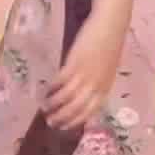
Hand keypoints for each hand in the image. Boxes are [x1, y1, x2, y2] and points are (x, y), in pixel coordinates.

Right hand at [45, 13, 124, 129]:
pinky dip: (52, 88)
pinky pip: (60, 81)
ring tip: (44, 108)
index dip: (75, 122)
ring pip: (66, 97)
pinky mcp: (74, 64)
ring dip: (54, 105)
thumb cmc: (109, 46)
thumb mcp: (106, 71)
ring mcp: (84, 75)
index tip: (63, 128)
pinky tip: (46, 90)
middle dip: (62, 118)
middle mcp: (95, 86)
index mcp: (104, 89)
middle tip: (50, 122)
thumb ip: (97, 84)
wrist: (110, 26)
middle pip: (76, 109)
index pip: (89, 112)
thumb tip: (83, 97)